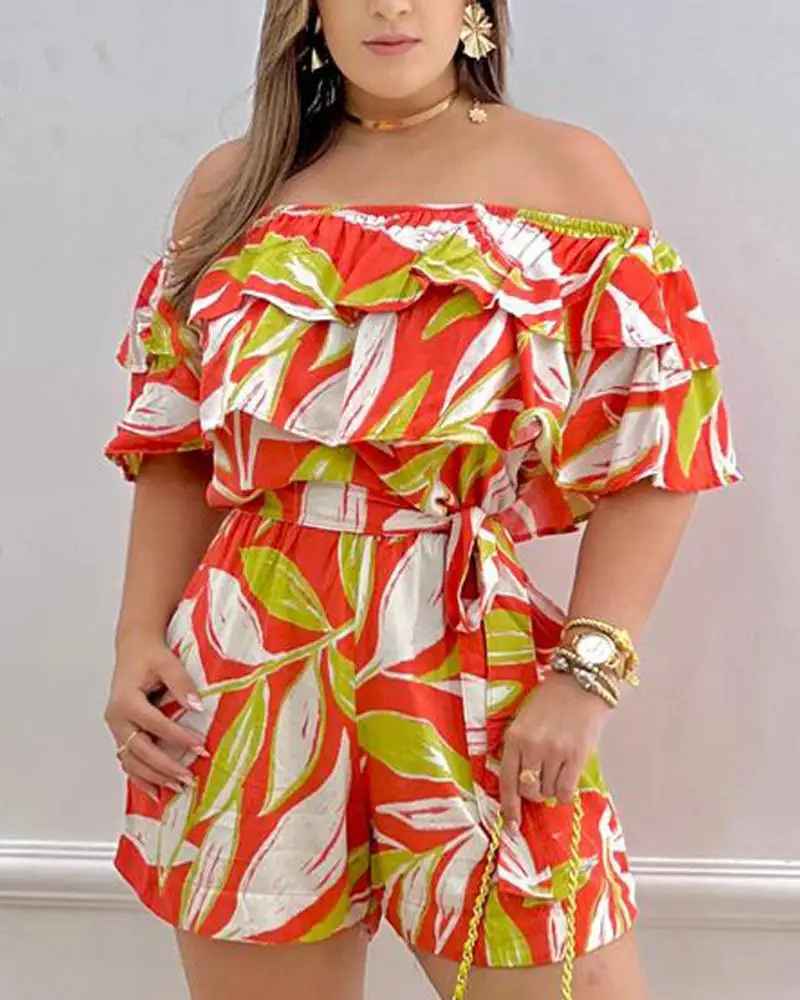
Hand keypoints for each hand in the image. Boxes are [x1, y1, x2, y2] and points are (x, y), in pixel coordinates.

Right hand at [104, 633, 209, 800]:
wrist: (134, 648)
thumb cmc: (150, 655)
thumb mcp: (168, 663)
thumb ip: (182, 685)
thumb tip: (197, 707)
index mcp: (126, 700)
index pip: (154, 725)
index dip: (177, 738)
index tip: (200, 747)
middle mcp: (116, 718)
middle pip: (140, 750)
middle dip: (165, 766)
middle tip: (188, 778)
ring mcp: (116, 728)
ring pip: (131, 761)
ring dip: (153, 777)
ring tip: (177, 787)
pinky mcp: (121, 733)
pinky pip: (128, 760)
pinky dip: (140, 777)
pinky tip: (156, 790)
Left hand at [499, 673, 611, 831]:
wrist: (582, 681)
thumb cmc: (552, 698)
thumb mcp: (525, 719)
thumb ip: (520, 747)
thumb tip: (520, 782)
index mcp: (515, 736)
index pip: (507, 781)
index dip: (509, 806)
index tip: (512, 823)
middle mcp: (532, 746)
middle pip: (529, 790)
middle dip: (534, 793)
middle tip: (541, 781)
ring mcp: (555, 752)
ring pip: (549, 792)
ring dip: (552, 788)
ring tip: (558, 769)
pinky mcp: (577, 755)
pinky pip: (567, 790)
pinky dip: (566, 792)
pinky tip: (567, 778)